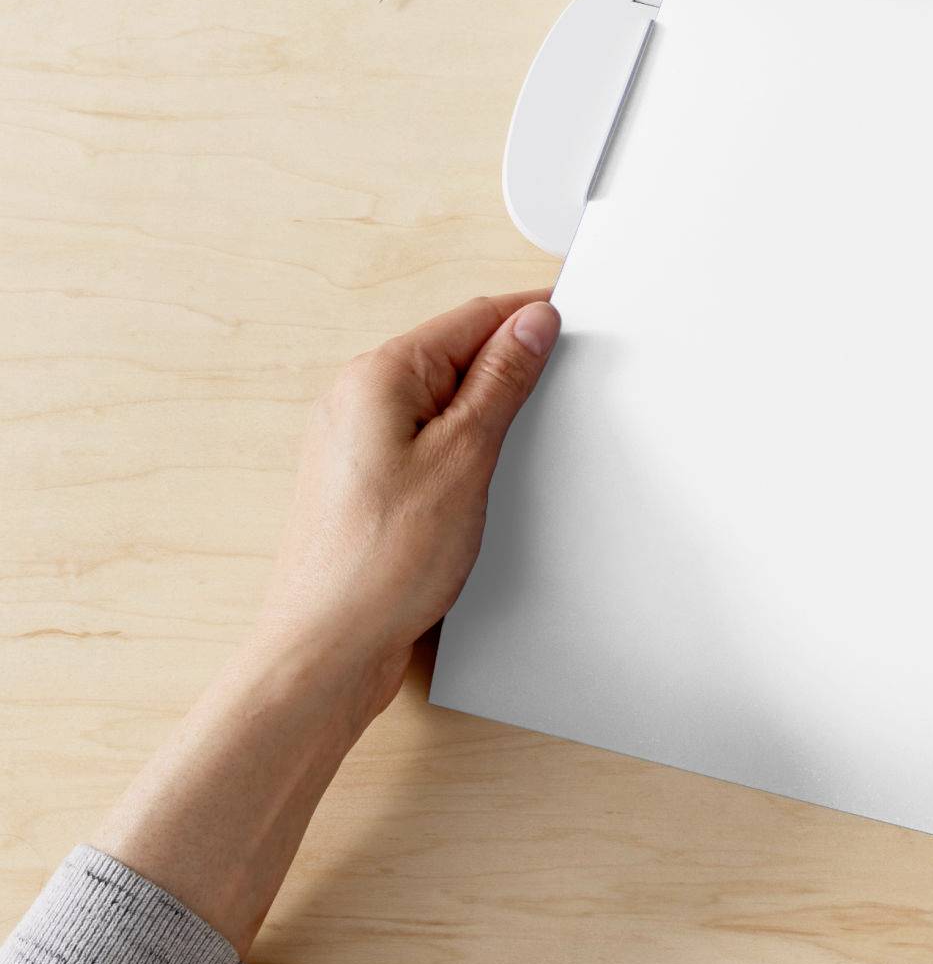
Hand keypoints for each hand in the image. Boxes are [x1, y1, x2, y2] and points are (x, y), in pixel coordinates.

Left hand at [250, 291, 561, 727]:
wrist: (326, 648)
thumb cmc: (380, 565)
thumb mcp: (464, 459)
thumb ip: (501, 382)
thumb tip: (530, 325)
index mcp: (377, 377)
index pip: (472, 318)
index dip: (530, 314)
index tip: (574, 318)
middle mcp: (355, 398)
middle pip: (455, 353)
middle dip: (511, 363)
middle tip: (559, 384)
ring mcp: (354, 439)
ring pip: (441, 397)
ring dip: (487, 408)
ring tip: (521, 436)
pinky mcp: (362, 478)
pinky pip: (424, 435)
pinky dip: (462, 443)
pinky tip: (482, 474)